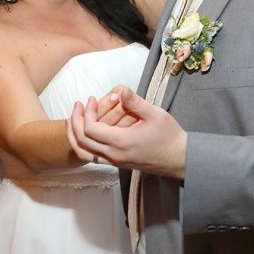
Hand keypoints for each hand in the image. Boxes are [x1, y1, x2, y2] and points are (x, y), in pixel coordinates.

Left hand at [68, 86, 186, 178]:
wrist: (179, 159)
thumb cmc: (169, 136)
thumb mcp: (155, 114)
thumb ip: (135, 102)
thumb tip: (119, 90)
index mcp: (121, 142)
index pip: (90, 129)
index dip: (87, 113)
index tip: (91, 99)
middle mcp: (114, 155)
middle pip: (81, 141)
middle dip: (75, 121)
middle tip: (78, 105)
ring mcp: (114, 162)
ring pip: (83, 152)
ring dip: (74, 135)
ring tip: (74, 119)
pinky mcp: (117, 163)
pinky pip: (91, 156)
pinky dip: (82, 144)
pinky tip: (85, 132)